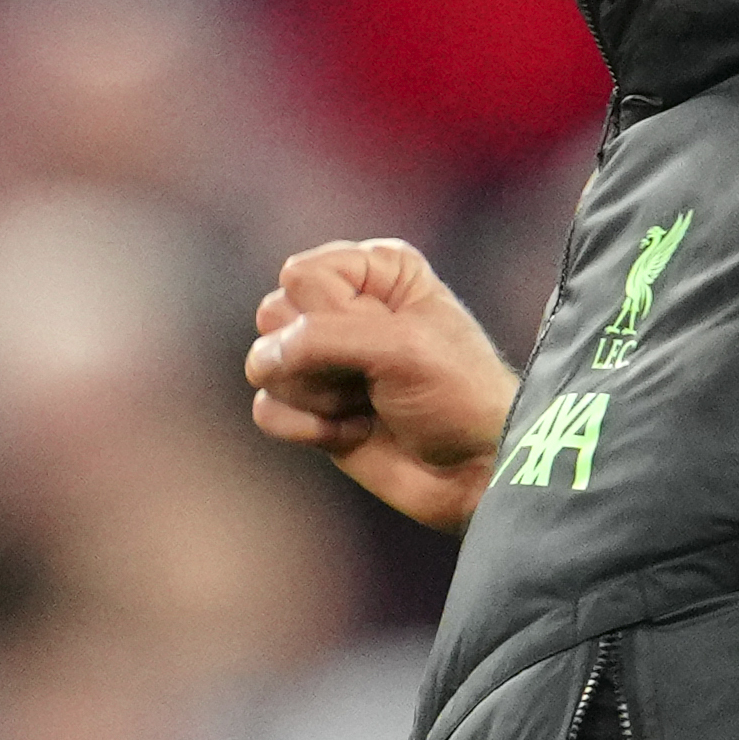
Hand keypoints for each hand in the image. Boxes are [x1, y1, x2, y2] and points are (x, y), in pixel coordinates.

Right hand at [245, 238, 517, 533]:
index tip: (385, 341)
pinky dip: (307, 429)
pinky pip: (267, 409)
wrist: (475, 470)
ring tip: (368, 403)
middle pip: (273, 313)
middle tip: (374, 377)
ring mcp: (323, 357)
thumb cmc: (458, 395)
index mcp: (375, 269)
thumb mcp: (402, 348)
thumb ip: (323, 339)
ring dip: (317, 396)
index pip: (301, 275)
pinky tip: (355, 431)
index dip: (332, 315)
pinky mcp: (310, 407)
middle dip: (318, 358)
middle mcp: (343, 305)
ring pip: (264, 363)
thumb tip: (263, 359)